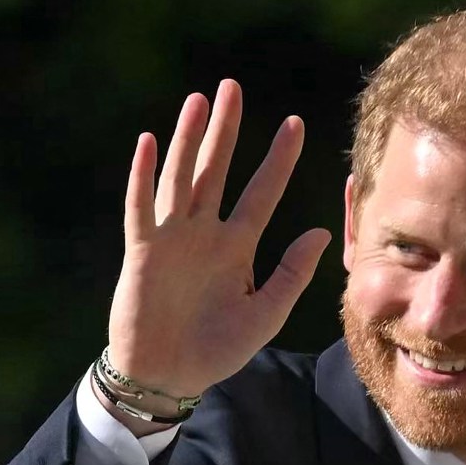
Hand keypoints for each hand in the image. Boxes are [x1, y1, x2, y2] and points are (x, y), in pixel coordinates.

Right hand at [107, 78, 334, 408]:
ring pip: (181, 179)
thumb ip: (292, 275)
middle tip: (233, 86)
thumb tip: (324, 233)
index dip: (278, 160)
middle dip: (225, 130)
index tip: (296, 124)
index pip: (261, 193)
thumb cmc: (216, 350)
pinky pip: (142, 209)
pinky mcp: (142, 253)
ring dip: (188, 141)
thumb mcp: (265, 315)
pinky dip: (143, 177)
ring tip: (198, 101)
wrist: (169, 377)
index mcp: (236, 248)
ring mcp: (172, 240)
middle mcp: (204, 235)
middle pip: (216, 171)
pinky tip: (148, 143)